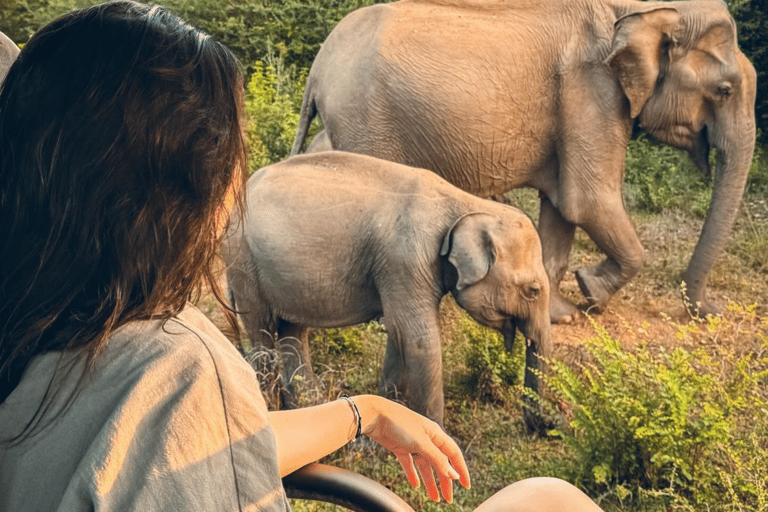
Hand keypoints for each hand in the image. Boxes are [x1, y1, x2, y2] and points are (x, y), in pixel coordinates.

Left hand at [354, 395, 470, 502]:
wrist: (374, 414)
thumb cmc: (399, 424)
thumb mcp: (421, 443)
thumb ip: (437, 459)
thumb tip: (454, 474)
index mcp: (435, 434)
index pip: (453, 454)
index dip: (461, 470)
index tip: (466, 486)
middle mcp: (426, 438)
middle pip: (440, 462)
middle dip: (445, 481)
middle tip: (448, 499)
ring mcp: (413, 442)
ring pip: (425, 465)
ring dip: (430, 481)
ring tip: (434, 498)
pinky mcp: (400, 446)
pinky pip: (410, 463)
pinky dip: (413, 474)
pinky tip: (415, 485)